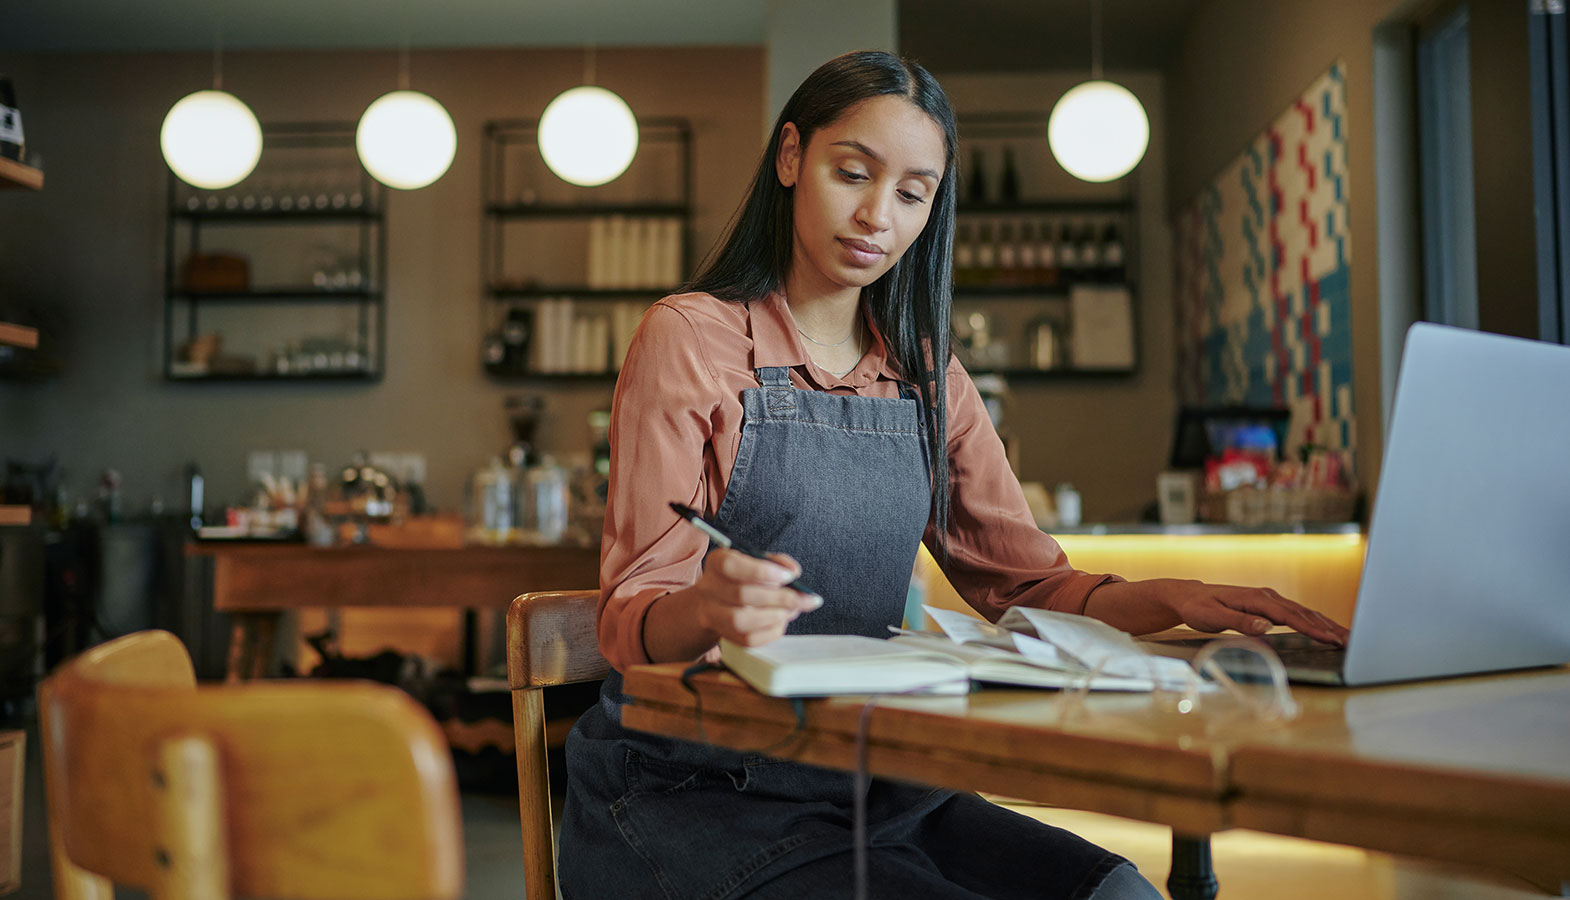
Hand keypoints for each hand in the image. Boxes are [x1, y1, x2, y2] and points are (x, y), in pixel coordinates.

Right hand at [691, 549, 822, 648]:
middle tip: (803, 599)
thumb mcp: (756, 561)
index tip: (790, 576)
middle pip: (741, 595)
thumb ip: (776, 562)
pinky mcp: (724, 635)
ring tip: (792, 610)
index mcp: (717, 562)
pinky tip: (781, 621)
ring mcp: (713, 614)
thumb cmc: (743, 578)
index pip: (731, 565)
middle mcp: (709, 588)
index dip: (762, 571)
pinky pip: (748, 639)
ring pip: (741, 620)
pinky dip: (771, 631)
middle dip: (779, 598)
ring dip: (774, 616)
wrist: (718, 601)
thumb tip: (793, 572)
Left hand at [1164, 580, 1348, 645]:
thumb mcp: (1213, 617)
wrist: (1190, 596)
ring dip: (1327, 625)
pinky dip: (1316, 622)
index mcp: (1256, 599)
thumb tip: (1266, 626)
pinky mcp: (1269, 605)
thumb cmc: (1199, 608)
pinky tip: (1327, 631)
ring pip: (1305, 612)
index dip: (1311, 628)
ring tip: (1348, 638)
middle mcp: (1267, 596)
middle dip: (1329, 627)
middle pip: (1305, 613)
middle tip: (1351, 642)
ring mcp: (1270, 600)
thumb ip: (1240, 622)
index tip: (1330, 639)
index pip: (1290, 616)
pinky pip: (1297, 614)